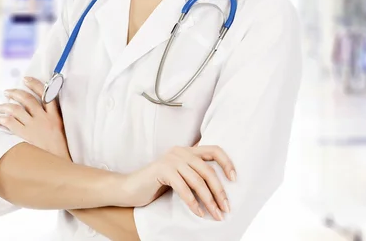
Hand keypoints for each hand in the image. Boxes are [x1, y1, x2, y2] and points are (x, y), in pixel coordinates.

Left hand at [0, 77, 71, 160]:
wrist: (61, 166)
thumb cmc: (60, 151)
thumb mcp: (61, 131)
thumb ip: (52, 119)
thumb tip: (40, 110)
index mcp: (55, 116)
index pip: (46, 93)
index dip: (35, 84)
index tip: (26, 79)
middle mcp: (45, 118)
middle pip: (28, 99)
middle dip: (15, 93)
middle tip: (7, 92)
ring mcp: (35, 127)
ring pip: (17, 109)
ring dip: (6, 106)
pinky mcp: (26, 136)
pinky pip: (12, 123)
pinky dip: (4, 119)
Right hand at [118, 145, 235, 220]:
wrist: (131, 188)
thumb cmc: (157, 184)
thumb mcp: (179, 176)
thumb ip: (194, 174)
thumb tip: (219, 189)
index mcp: (187, 150)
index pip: (214, 150)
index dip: (227, 162)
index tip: (235, 179)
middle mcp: (180, 151)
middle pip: (208, 170)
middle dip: (219, 191)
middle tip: (226, 209)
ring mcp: (171, 159)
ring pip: (197, 181)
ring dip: (209, 200)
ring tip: (215, 215)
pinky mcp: (162, 170)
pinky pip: (183, 188)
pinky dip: (192, 202)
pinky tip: (198, 213)